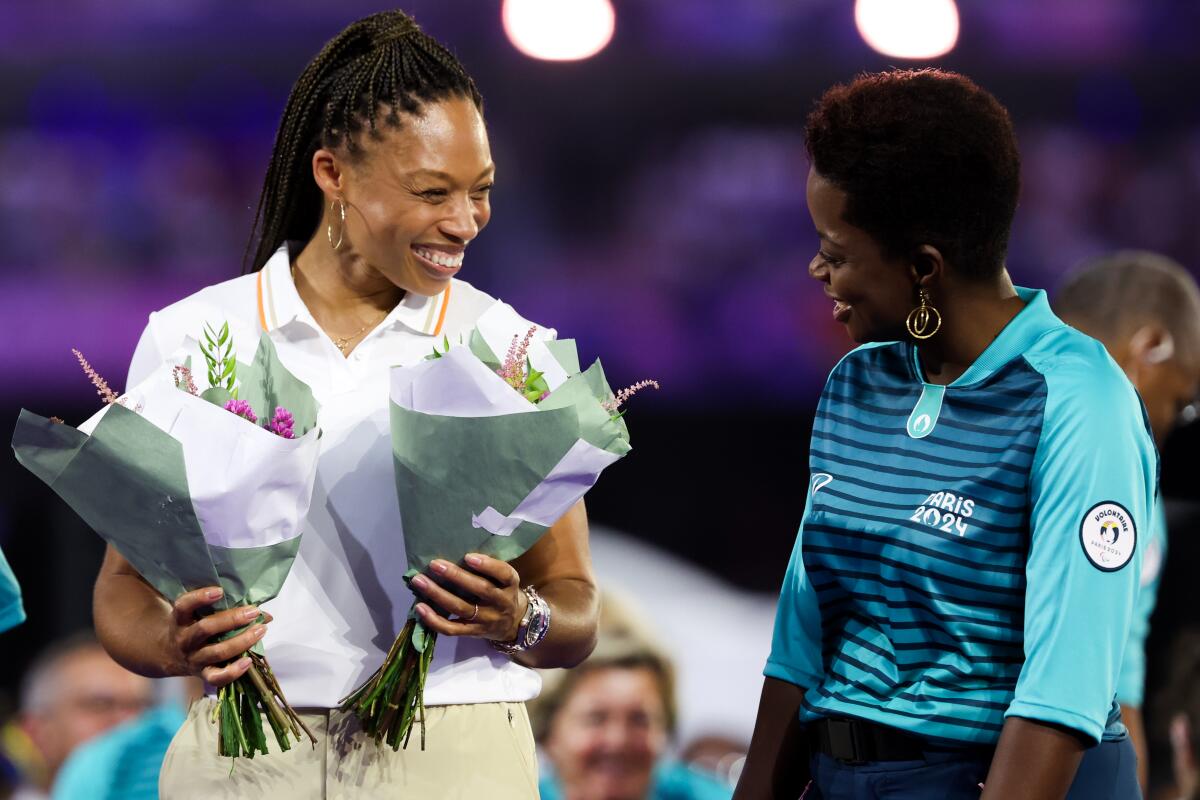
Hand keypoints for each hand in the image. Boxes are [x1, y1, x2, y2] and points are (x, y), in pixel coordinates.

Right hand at [169, 587, 272, 686]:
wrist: (168, 655)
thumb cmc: (191, 626)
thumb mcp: (196, 613)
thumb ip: (223, 607)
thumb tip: (265, 614)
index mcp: (180, 620)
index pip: (183, 606)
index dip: (199, 598)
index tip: (220, 591)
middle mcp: (184, 639)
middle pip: (205, 629)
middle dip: (232, 619)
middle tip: (253, 611)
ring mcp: (193, 658)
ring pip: (217, 652)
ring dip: (242, 641)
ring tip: (261, 630)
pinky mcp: (202, 674)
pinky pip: (216, 677)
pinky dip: (233, 671)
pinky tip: (249, 661)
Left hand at [410, 553, 527, 643]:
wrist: (512, 624)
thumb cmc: (502, 592)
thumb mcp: (504, 579)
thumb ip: (489, 568)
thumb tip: (456, 550)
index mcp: (510, 585)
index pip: (503, 574)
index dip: (487, 565)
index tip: (468, 556)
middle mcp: (500, 603)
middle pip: (480, 589)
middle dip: (456, 576)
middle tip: (435, 564)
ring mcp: (486, 620)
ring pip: (461, 608)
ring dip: (438, 594)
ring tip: (420, 581)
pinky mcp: (472, 632)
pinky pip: (452, 629)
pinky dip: (434, 620)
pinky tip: (420, 607)